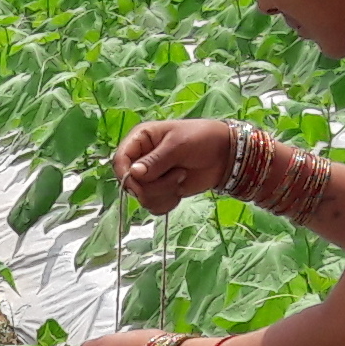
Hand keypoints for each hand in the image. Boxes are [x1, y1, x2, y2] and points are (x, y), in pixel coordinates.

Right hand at [113, 117, 240, 215]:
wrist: (225, 155)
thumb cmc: (201, 139)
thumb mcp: (178, 145)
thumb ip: (155, 160)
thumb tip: (133, 174)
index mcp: (140, 140)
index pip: (120, 160)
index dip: (126, 175)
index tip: (140, 182)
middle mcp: (141, 159)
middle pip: (130, 184)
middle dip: (154, 186)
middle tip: (178, 175)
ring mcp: (151, 177)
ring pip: (142, 198)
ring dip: (163, 193)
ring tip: (181, 178)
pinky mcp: (161, 191)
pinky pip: (153, 206)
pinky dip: (167, 203)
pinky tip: (180, 191)